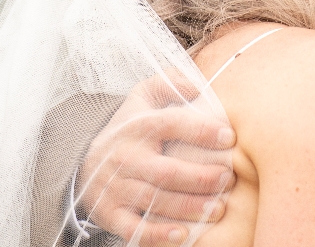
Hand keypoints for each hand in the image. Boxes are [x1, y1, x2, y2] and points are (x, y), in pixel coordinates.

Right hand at [76, 74, 236, 245]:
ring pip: (155, 200)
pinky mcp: (111, 213)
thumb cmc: (128, 130)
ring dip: (190, 206)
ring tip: (219, 208)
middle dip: (202, 177)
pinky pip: (134, 228)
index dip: (201, 130)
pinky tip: (183, 234)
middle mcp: (125, 157)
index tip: (230, 137)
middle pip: (166, 170)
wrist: (84, 163)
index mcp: (137, 126)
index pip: (171, 124)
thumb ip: (168, 83)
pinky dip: (158, 234)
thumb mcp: (141, 98)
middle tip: (229, 179)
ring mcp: (116, 187)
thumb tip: (195, 85)